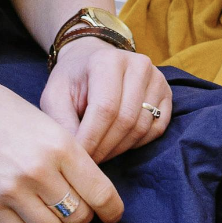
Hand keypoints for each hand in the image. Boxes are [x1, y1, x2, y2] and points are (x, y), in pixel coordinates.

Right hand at [0, 66, 122, 222]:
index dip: (112, 210)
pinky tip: (23, 211)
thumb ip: (69, 156)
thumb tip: (93, 193)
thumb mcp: (46, 124)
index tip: (113, 214)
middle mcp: (40, 170)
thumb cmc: (1, 112)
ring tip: (46, 208)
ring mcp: (13, 190)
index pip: (101, 193)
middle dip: (81, 215)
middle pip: (79, 216)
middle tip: (72, 205)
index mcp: (61, 145)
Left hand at [39, 37, 172, 163]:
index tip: (78, 158)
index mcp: (107, 60)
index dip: (92, 139)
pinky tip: (118, 144)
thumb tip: (78, 154)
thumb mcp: (54, 96)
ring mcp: (156, 78)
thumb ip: (62, 123)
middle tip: (89, 162)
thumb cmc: (72, 80)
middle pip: (126, 120)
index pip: (105, 108)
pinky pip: (157, 128)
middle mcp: (137, 65)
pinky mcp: (166, 92)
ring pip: (142, 127)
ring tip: (100, 153)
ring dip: (119, 148)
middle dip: (105, 148)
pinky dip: (137, 143)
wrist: (91, 60)